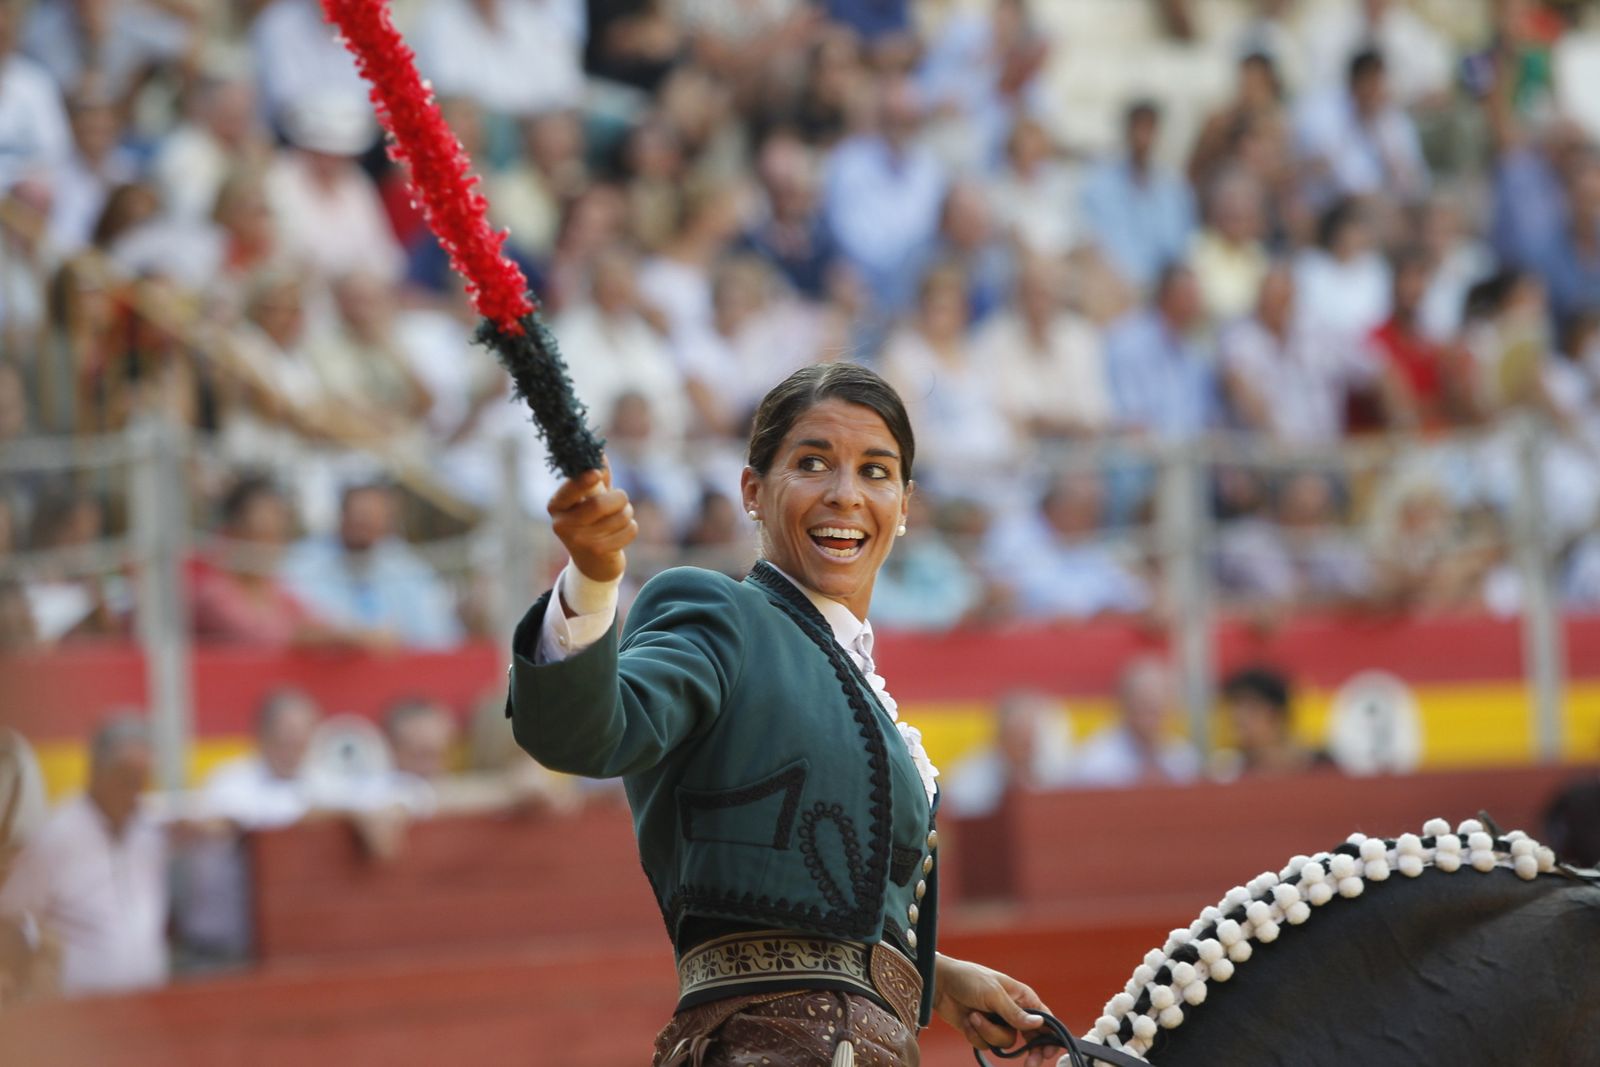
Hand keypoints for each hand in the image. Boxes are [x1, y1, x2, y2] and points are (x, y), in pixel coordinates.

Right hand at [548, 467, 635, 583]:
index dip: (583, 481)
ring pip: (618, 517)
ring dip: (627, 512)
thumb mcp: (590, 496)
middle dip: (619, 497)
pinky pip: (628, 531)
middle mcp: (561, 525)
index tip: (596, 474)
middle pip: (599, 505)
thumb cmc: (591, 519)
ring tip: (622, 514)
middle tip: (622, 497)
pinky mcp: (597, 553)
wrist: (592, 561)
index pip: (569, 490)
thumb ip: (596, 475)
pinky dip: (631, 527)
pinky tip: (622, 531)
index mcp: (556, 505)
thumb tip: (600, 452)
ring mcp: (578, 541)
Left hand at [933, 954, 1059, 1066]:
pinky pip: (987, 1044)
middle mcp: (1012, 1011)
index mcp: (1022, 997)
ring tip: (975, 1016)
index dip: (1051, 1035)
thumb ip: (1015, 1013)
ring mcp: (997, 1023)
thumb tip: (1039, 1023)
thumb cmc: (968, 979)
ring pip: (1005, 1042)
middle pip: (1031, 1038)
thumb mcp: (993, 994)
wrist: (939, 985)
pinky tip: (968, 1020)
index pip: (1045, 1018)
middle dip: (1029, 1050)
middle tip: (1030, 1064)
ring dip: (988, 1032)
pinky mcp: (982, 1031)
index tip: (1049, 1052)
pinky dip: (976, 1035)